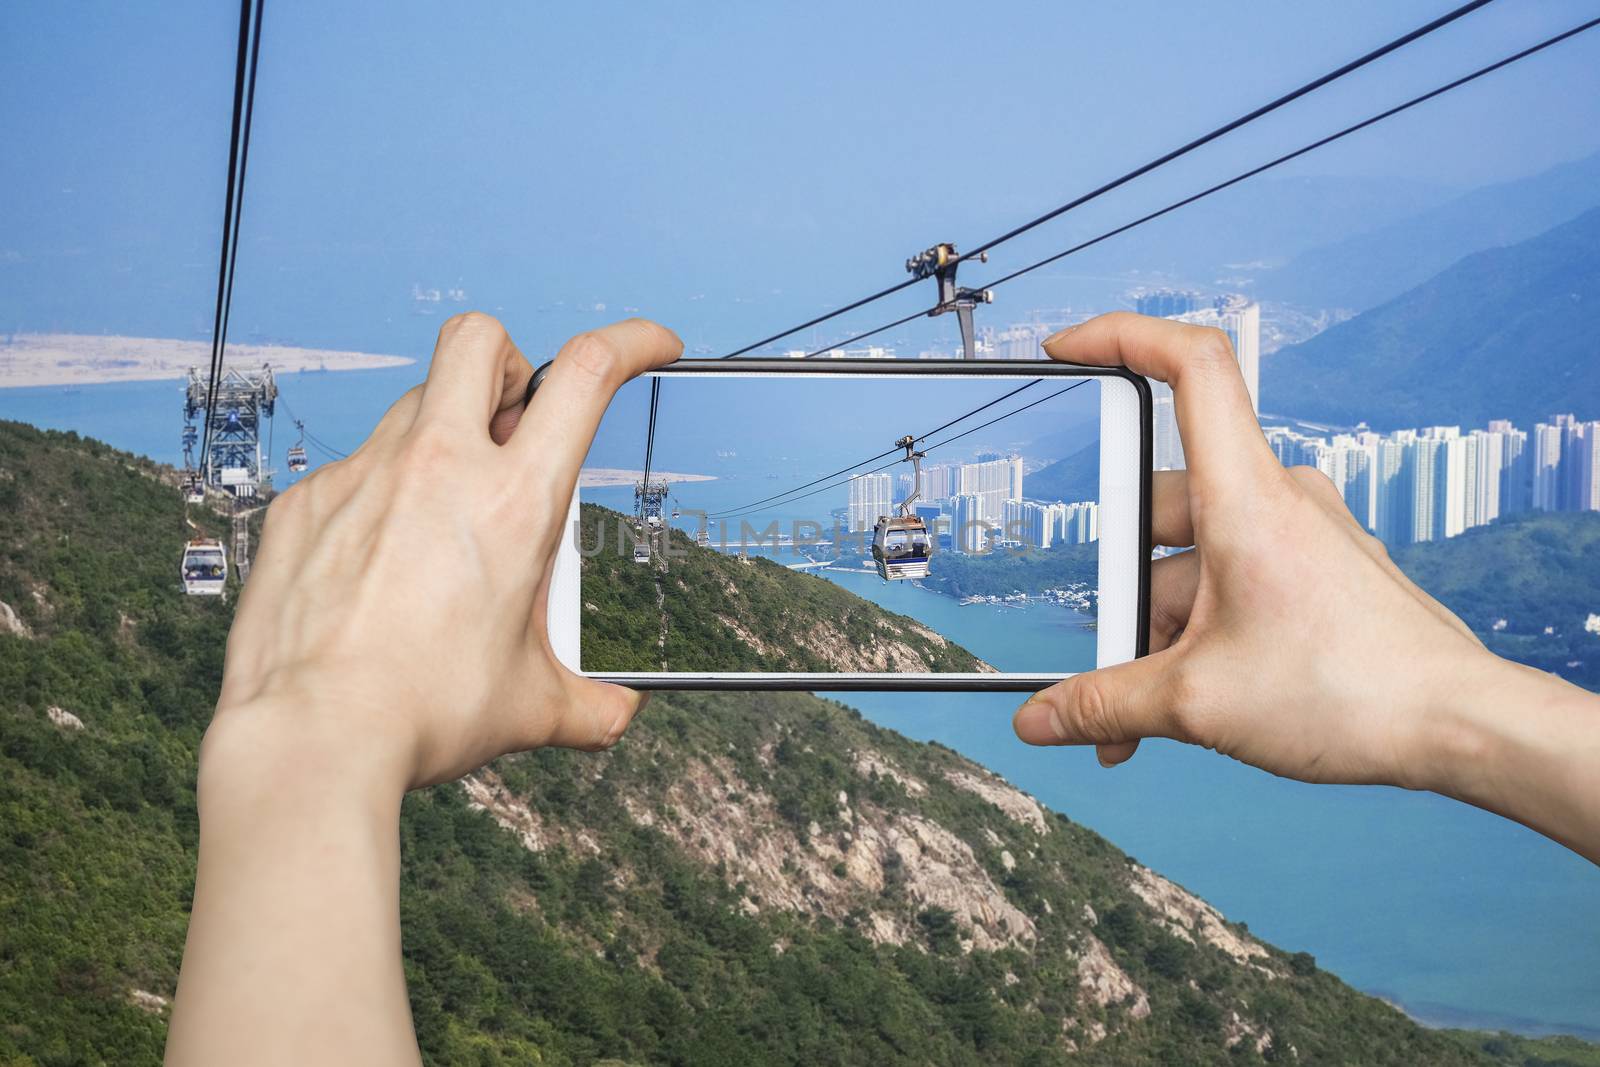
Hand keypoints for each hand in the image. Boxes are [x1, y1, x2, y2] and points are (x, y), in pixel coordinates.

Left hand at [208, 312, 681, 790]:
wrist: (311, 739)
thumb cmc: (422, 715)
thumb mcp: (530, 706)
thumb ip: (590, 704)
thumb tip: (616, 713)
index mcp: (515, 503)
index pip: (585, 373)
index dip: (630, 340)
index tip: (649, 345)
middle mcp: (438, 468)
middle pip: (480, 340)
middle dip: (512, 362)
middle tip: (517, 421)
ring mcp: (363, 477)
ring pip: (413, 402)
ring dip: (446, 432)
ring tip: (447, 512)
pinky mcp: (306, 504)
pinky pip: (354, 469)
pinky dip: (381, 495)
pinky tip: (381, 560)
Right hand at [1013, 312, 1493, 788]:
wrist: (1456, 726)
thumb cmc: (1353, 691)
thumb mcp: (1196, 702)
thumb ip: (1104, 704)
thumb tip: (1041, 718)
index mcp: (1247, 497)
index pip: (1191, 365)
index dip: (1121, 336)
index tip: (1066, 348)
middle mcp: (1277, 499)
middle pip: (1160, 506)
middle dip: (1119, 588)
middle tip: (1105, 652)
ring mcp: (1300, 535)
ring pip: (1192, 560)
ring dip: (1155, 630)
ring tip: (1142, 712)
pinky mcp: (1314, 572)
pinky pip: (1229, 584)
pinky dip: (1196, 634)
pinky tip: (1185, 700)